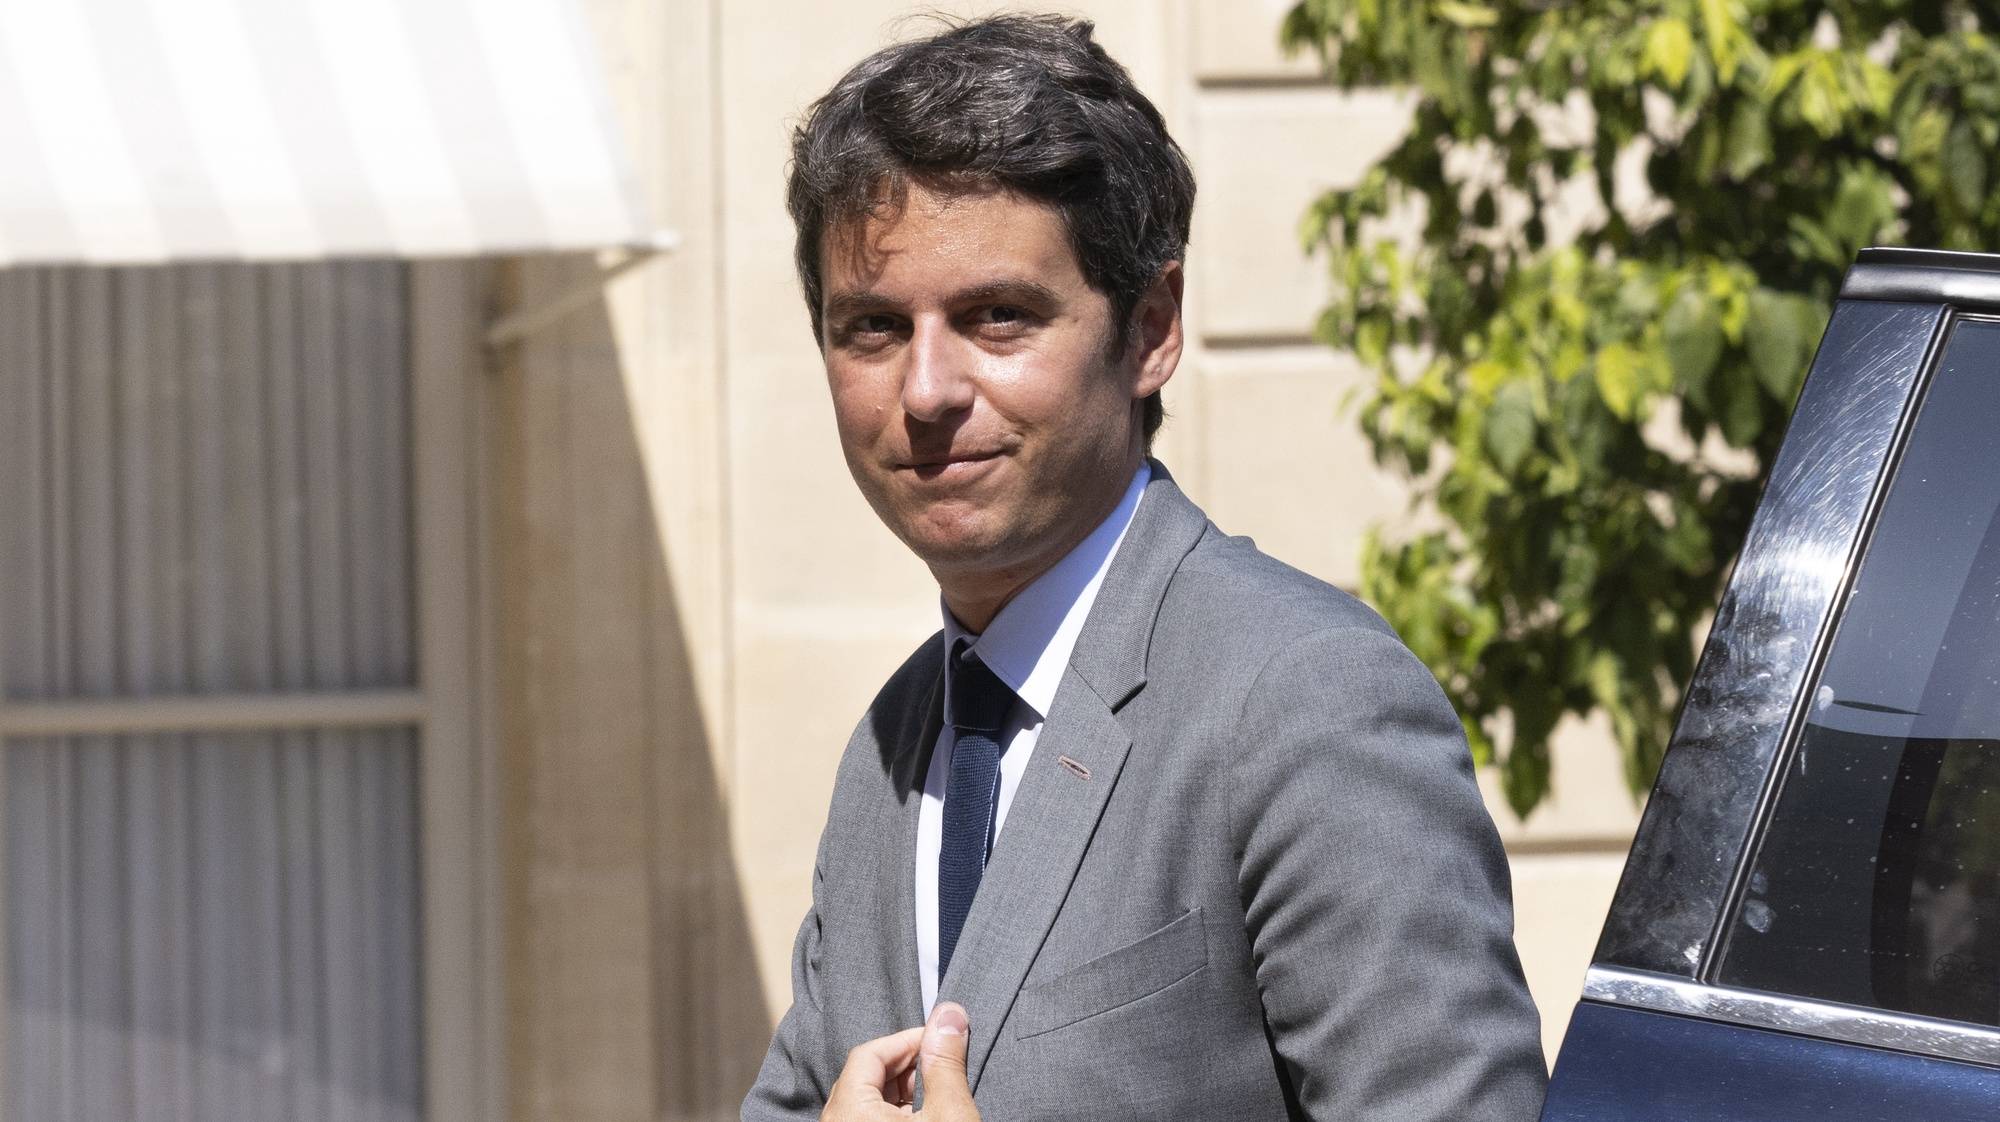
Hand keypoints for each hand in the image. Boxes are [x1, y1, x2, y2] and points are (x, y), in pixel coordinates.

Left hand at [821, 1002, 979, 1119]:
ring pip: (867, 1101)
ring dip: (904, 1092)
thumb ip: (946, 1064)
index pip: (868, 1053)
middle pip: (866, 1076)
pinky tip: (926, 1117)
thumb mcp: (950, 1115)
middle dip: (907, 1066)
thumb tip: (950, 1015)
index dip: (907, 1040)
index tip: (938, 1037)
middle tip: (941, 1066)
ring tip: (937, 1096)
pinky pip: (867, 1120)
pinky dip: (895, 1113)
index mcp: (848, 1111)